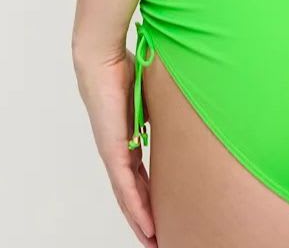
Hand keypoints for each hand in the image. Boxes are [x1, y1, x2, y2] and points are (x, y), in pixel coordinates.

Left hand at [75, 45, 156, 245]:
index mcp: (127, 137)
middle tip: (159, 240)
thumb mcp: (154, 93)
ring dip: (141, 222)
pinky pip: (126, 188)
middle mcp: (118, 150)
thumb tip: (187, 106)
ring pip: (128, 197)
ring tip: (154, 243)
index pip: (140, 176)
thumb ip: (165, 107)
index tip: (164, 213)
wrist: (102, 58)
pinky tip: (146, 226)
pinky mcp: (112, 151)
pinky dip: (136, 209)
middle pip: (133, 193)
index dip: (151, 197)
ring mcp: (113, 153)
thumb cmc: (126, 67)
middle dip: (147, 218)